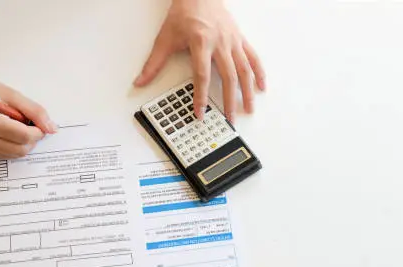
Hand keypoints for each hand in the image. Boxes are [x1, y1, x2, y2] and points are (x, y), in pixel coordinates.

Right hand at [0, 73, 56, 157]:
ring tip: (17, 127)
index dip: (38, 131)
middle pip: (21, 149)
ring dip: (22, 144)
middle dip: (32, 139)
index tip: (39, 123)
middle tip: (30, 125)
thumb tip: (51, 128)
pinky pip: (3, 155)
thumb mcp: (10, 94)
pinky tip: (6, 132)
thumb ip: (33, 111)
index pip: (25, 136)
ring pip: (14, 155)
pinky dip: (11, 146)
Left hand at [134, 0, 265, 122]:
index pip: (202, 74)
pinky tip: (261, 87)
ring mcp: (233, 41)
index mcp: (201, 41)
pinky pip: (252, 58)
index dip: (201, 96)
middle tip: (229, 118)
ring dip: (247, 91)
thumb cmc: (184, 13)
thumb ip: (154, 63)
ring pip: (244, 69)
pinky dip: (259, 73)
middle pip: (228, 76)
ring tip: (248, 108)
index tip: (200, 112)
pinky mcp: (240, 39)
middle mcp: (220, 42)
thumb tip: (141, 81)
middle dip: (229, 100)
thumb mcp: (165, 38)